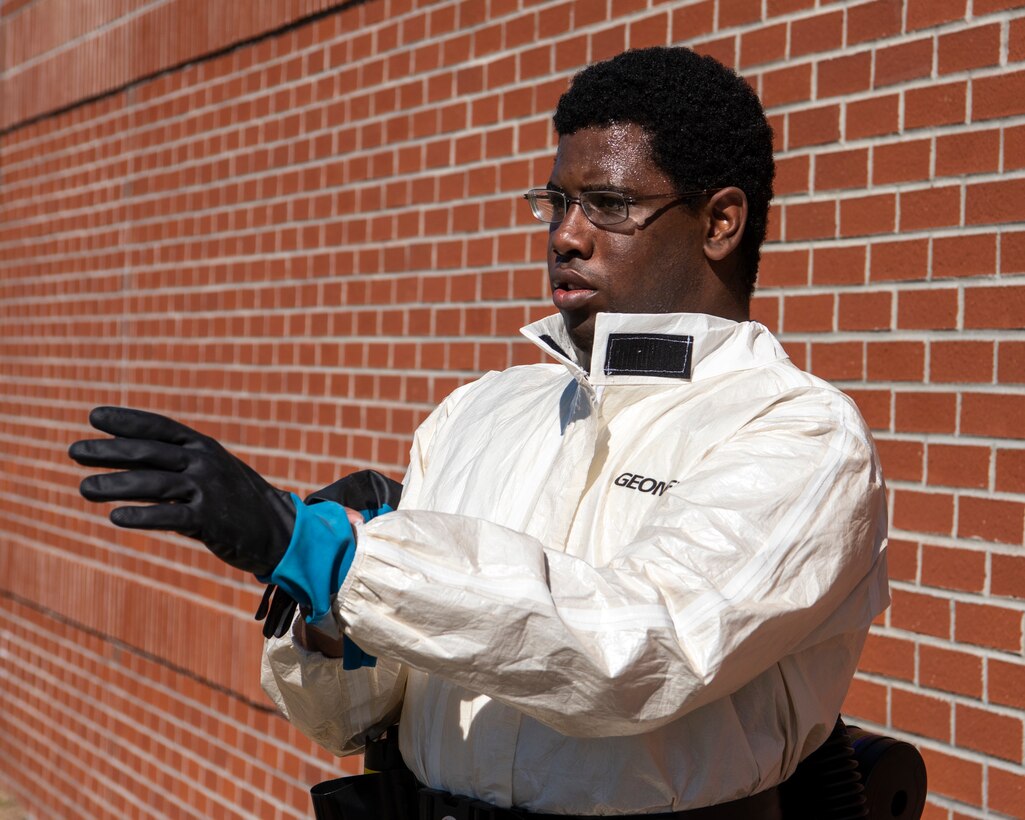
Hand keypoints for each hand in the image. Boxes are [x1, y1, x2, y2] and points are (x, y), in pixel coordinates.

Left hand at [68, 406, 295, 574]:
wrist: (276, 528)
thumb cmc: (231, 498)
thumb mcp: (206, 470)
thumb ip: (168, 463)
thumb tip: (117, 453)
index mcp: (203, 445)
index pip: (159, 426)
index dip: (126, 420)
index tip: (94, 417)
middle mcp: (205, 461)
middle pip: (150, 452)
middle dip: (109, 451)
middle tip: (75, 452)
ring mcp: (209, 489)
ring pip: (154, 484)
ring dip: (115, 485)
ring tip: (84, 488)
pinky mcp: (211, 520)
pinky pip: (171, 516)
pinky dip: (143, 516)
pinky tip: (117, 517)